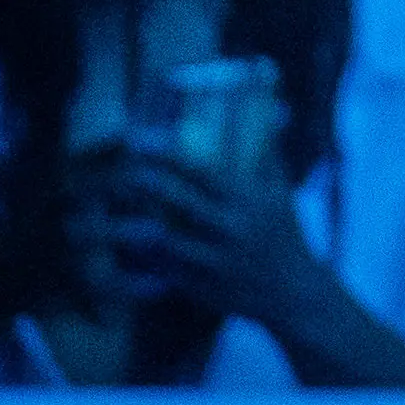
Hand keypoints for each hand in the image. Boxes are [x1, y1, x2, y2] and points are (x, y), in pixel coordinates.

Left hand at [78, 140, 329, 336]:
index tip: (140, 138)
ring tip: (112, 201)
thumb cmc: (285, 234)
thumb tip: (271, 112)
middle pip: (177, 200)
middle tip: (117, 163)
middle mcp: (229, 229)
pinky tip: (123, 238)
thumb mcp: (281, 193)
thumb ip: (268, 154)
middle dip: (144, 179)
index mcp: (248, 201)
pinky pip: (160, 267)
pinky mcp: (197, 285)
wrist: (292, 292)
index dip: (168, 153)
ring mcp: (211, 260)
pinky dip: (140, 251)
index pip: (202, 170)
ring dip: (136, 217)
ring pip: (162, 236)